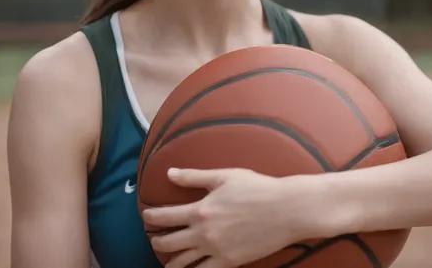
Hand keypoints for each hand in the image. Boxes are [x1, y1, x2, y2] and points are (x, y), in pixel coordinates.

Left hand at [143, 167, 303, 267]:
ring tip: (167, 259)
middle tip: (154, 238)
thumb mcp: (223, 176)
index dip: (152, 217)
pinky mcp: (229, 263)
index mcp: (201, 209)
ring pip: (182, 263)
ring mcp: (216, 251)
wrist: (284, 209)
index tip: (146, 216)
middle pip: (169, 243)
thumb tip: (170, 173)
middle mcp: (204, 233)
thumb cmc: (255, 187)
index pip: (166, 216)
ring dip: (170, 261)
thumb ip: (194, 177)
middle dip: (157, 240)